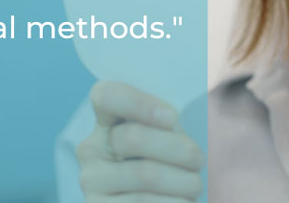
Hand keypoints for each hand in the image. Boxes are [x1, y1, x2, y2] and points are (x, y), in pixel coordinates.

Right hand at [77, 81, 203, 201]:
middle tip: (198, 159)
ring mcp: (92, 181)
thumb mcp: (163, 135)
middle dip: (177, 148)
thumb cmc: (165, 160)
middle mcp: (91, 148)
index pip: (107, 95)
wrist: (152, 198)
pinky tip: (183, 200)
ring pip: (146, 174)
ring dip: (183, 180)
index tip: (172, 117)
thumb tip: (169, 119)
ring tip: (194, 184)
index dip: (138, 103)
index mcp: (105, 118)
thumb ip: (164, 121)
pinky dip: (175, 201)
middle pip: (134, 137)